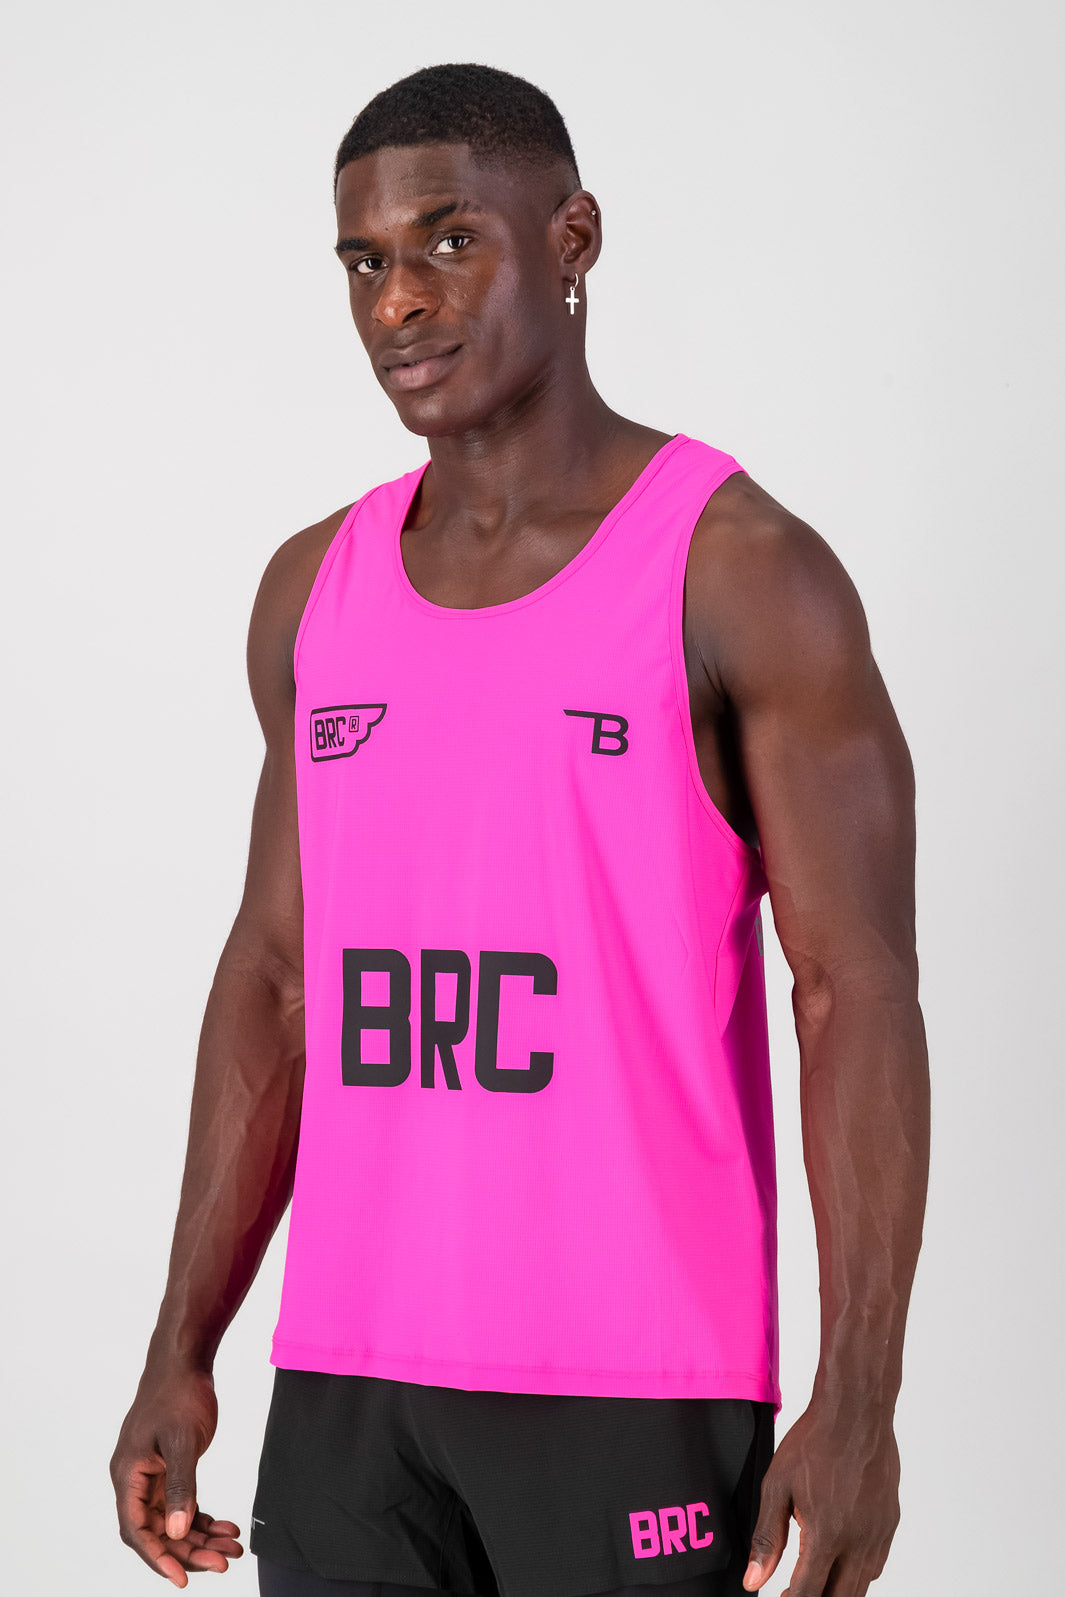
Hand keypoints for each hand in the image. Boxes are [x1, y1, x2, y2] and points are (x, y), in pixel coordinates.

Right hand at [110, 1364, 243, 1586]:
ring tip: (232, 1548)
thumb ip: (180, 1486)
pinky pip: (182, 1504)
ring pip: (172, 1520)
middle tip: (223, 1563)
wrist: (184, 1360)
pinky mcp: (169, 1468)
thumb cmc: (178, 1393)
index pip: (136, 1529)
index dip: (158, 1557)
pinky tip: (226, 1527)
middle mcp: (135, 1479)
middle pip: (157, 1530)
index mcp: (128, 1474)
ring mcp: (152, 1475)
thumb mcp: (182, 1440)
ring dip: (200, 1537)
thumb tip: (175, 1531)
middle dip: (189, 1550)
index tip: (182, 1579)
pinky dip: (203, 1517)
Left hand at [742, 1395, 900, 1595]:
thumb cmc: (814, 1441)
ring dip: (838, 1590)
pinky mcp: (890, 1523)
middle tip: (794, 1593)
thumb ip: (766, 1538)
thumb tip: (754, 1580)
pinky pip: (876, 1564)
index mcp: (827, 1534)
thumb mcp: (777, 1486)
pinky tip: (841, 1562)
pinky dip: (858, 1574)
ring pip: (862, 1586)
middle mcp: (859, 1541)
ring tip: (814, 1579)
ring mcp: (879, 1534)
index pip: (810, 1593)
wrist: (855, 1410)